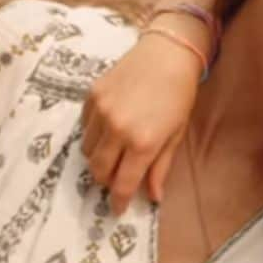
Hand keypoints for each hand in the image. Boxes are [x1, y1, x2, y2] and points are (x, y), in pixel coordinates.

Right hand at [81, 28, 202, 214]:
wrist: (167, 53)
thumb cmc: (179, 95)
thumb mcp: (175, 135)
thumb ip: (160, 168)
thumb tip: (152, 198)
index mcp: (143, 142)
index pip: (122, 184)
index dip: (118, 201)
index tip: (117, 210)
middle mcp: (118, 129)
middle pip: (99, 171)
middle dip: (106, 182)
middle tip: (116, 181)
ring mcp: (102, 111)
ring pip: (88, 151)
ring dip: (98, 159)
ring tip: (113, 154)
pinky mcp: (92, 96)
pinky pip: (84, 128)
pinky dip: (93, 136)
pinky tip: (108, 131)